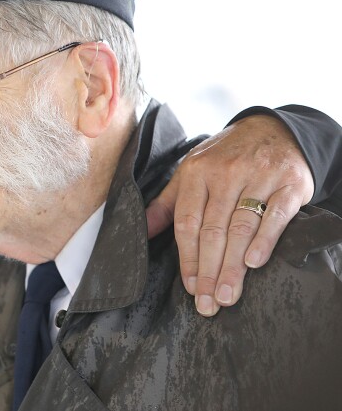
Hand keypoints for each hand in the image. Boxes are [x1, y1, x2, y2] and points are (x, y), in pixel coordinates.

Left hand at [146, 115, 313, 316]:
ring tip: (227, 295)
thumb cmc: (225, 157)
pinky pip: (275, 215)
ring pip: (241, 227)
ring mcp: (258, 177)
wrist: (273, 129)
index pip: (187, 222)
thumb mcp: (191, 172)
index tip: (189, 287)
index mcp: (196, 173)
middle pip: (213, 230)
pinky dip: (265, 240)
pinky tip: (254, 263)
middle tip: (207, 304)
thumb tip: (143, 230)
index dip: (187, 258)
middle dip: (208, 270)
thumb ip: (168, 203)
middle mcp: (225, 174)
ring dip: (233, 265)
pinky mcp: (289, 183)